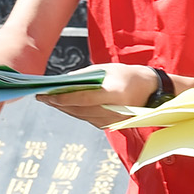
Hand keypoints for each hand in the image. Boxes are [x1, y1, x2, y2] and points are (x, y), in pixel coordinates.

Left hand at [36, 63, 157, 124]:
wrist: (150, 90)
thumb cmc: (127, 75)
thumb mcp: (106, 69)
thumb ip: (84, 76)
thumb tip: (64, 82)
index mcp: (113, 94)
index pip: (82, 99)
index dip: (62, 99)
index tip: (46, 95)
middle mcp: (112, 110)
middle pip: (79, 109)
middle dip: (58, 104)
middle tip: (42, 97)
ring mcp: (112, 120)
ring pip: (81, 116)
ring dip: (65, 109)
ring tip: (50, 101)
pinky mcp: (111, 124)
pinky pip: (88, 119)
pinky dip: (76, 113)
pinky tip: (66, 107)